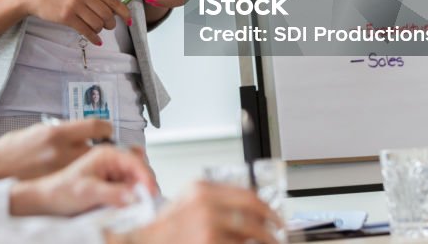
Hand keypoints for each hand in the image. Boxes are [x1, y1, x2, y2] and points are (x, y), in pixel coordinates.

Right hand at [0, 119, 113, 179]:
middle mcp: (62, 152)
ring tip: (89, 161)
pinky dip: (82, 174)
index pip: (96, 127)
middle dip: (103, 147)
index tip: (106, 129)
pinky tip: (77, 173)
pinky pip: (79, 177)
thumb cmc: (12, 149)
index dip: (106, 127)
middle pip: (99, 148)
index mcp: (56, 133)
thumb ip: (60, 131)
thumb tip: (79, 131)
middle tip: (102, 147)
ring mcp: (61, 170)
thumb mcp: (37, 131)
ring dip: (94, 162)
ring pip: (92, 165)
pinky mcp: (58, 184)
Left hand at [9, 145, 156, 216]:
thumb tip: (134, 195)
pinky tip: (128, 202)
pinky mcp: (111, 179)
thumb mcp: (87, 192)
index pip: (136, 160)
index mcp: (105, 152)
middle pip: (139, 167)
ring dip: (140, 189)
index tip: (151, 193)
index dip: (146, 176)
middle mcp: (110, 157)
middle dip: (145, 184)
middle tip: (146, 201)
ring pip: (136, 177)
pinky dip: (132, 194)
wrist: (47, 199)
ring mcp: (111, 168)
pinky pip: (128, 185)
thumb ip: (112, 193)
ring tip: (137, 203)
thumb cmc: (61, 190)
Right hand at [17, 0, 130, 44]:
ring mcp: (74, 5)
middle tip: (107, 26)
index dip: (124, 13)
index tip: (129, 21)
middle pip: (107, 14)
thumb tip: (114, 10)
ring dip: (100, 30)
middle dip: (110, 24)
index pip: (113, 0)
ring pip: (97, 23)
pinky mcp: (67, 17)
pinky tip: (96, 41)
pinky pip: (86, 31)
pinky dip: (93, 38)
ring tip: (95, 30)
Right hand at [109, 181, 283, 243]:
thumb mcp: (188, 202)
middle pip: (252, 209)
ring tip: (272, 242)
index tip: (273, 214)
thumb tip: (248, 209)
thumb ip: (215, 199)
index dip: (265, 205)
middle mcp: (206, 203)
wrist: (147, 242)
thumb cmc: (167, 227)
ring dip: (266, 239)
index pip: (245, 192)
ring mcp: (208, 224)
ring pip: (250, 231)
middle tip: (279, 231)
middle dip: (271, 222)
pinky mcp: (209, 242)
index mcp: (202, 188)